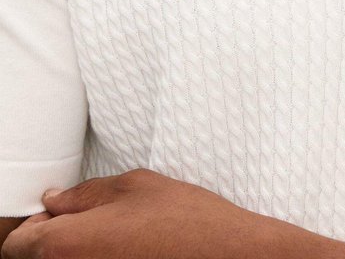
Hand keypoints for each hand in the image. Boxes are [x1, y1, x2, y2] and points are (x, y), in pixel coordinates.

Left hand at [0, 167, 288, 258]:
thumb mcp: (135, 187)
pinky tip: (124, 251)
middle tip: (81, 224)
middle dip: (52, 242)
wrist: (228, 256)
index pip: (18, 245)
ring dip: (76, 254)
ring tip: (109, 238)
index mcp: (68, 244)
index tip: (51, 216)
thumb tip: (56, 202)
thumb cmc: (186, 220)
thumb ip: (86, 194)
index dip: (32, 226)